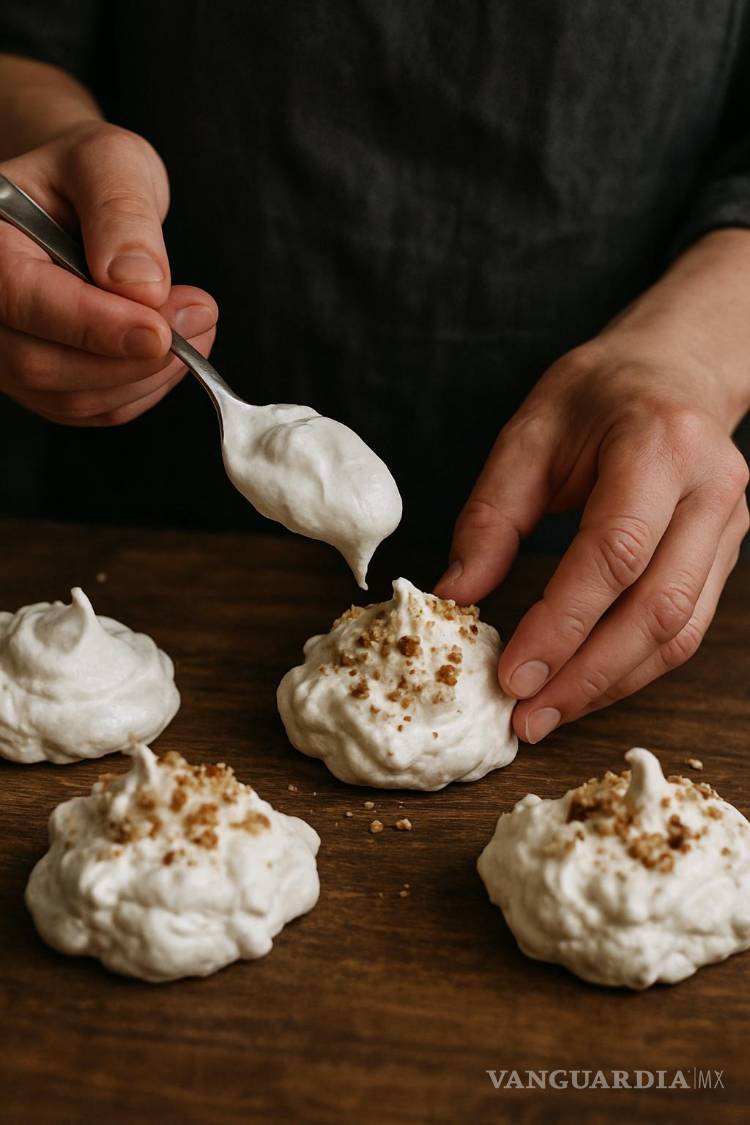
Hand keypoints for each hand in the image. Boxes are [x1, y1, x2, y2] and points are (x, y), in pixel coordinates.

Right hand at [0, 121, 216, 424]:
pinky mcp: (44, 385)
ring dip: (150, 375)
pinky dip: (146, 388)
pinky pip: (96, 410)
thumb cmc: (86, 174)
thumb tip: (141, 285)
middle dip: (133, 356)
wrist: (77, 198)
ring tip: (197, 323)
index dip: (95, 326)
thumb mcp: (110, 161)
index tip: (159, 332)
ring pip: (75, 399)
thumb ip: (122, 214)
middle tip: (199, 316)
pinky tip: (176, 349)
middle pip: (43, 365)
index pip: (25, 300)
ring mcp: (9, 353)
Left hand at [436, 332, 748, 742]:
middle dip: (586, 675)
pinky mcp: (727, 554)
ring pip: (678, 632)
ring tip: (548, 714)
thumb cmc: (598, 394)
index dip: (562, 623)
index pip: (615, 553)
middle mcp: (710, 490)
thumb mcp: (529, 433)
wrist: (676, 369)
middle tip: (527, 717)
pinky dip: (632, 666)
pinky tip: (584, 686)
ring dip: (611, 684)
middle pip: (656, 608)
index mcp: (659, 445)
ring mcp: (730, 526)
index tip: (512, 674)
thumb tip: (456, 594)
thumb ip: (492, 516)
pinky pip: (684, 627)